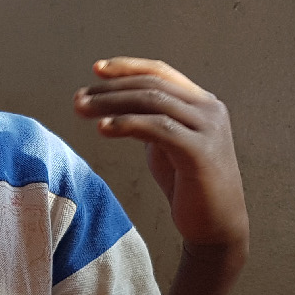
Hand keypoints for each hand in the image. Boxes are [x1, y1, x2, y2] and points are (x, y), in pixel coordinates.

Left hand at [75, 57, 248, 265]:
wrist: (216, 227)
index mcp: (201, 102)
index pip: (160, 72)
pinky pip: (159, 128)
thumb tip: (116, 105)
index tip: (96, 69)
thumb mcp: (167, 144)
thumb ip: (151, 120)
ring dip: (111, 104)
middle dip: (111, 89)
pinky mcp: (200, 151)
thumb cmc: (188, 185)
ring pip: (152, 101)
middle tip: (78, 98)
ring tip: (82, 110)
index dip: (128, 67)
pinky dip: (127, 124)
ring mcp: (208, 128)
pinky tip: (103, 129)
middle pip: (152, 85)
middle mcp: (209, 109)